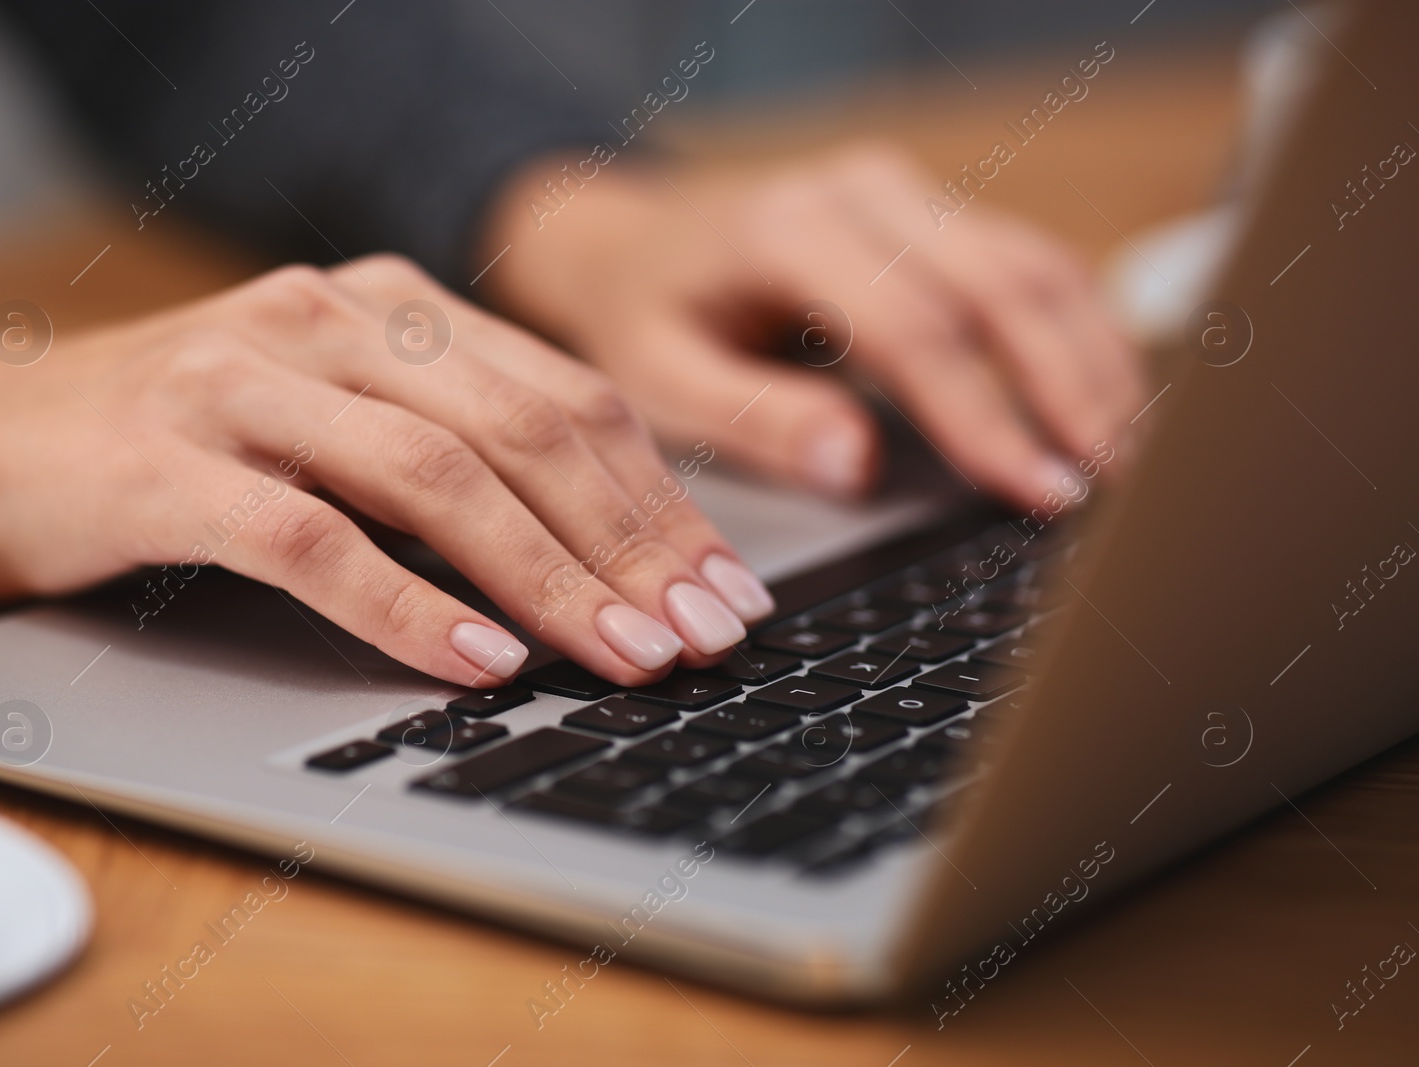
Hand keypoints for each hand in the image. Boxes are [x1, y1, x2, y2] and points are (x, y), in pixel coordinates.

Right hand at [0, 258, 774, 686]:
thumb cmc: (174, 441)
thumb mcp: (333, 419)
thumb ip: (450, 454)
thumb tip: (604, 555)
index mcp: (388, 306)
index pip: (566, 398)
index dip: (661, 499)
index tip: (729, 588)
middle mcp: (327, 323)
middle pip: (526, 433)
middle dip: (633, 545)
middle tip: (706, 635)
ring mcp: (242, 385)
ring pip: (435, 480)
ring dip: (548, 581)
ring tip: (627, 657)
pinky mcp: (164, 464)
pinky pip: (311, 540)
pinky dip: (405, 607)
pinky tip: (479, 663)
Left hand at [480, 142, 1145, 505]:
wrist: (633, 245)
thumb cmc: (645, 320)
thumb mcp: (662, 384)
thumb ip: (756, 421)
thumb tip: (854, 465)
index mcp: (786, 230)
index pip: (913, 326)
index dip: (984, 414)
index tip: (1036, 488)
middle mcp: (860, 192)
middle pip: (998, 282)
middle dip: (1066, 386)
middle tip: (1111, 480)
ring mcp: (904, 192)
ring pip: (1031, 262)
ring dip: (1089, 357)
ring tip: (1125, 454)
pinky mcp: (932, 210)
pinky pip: (1026, 260)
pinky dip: (1074, 329)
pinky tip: (1102, 397)